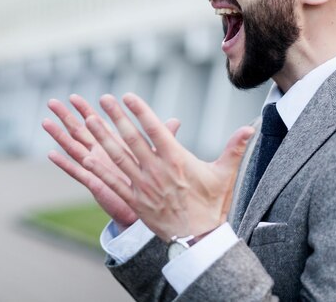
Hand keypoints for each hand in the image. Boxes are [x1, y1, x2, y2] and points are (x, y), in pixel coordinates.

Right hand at [43, 94, 180, 230]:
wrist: (153, 207)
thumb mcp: (158, 154)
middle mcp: (102, 154)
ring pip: (74, 149)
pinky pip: (78, 172)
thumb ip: (163, 136)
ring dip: (59, 136)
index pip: (96, 123)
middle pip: (80, 132)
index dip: (85, 110)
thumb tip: (176, 120)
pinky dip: (65, 163)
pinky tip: (51, 154)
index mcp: (114, 145)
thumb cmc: (154, 180)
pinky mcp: (97, 183)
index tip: (73, 96)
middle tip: (51, 102)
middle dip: (66, 117)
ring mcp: (97, 168)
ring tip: (45, 122)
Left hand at [83, 93, 254, 241]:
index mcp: (177, 160)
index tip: (127, 96)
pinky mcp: (134, 201)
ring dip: (103, 138)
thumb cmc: (212, 205)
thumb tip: (250, 127)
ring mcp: (143, 186)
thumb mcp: (225, 174)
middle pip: (132, 139)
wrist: (197, 238)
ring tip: (89, 121)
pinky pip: (112, 182)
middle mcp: (157, 170)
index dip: (140, 111)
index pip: (155, 129)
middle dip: (116, 117)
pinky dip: (98, 169)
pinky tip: (85, 157)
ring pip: (118, 157)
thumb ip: (234, 148)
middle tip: (104, 99)